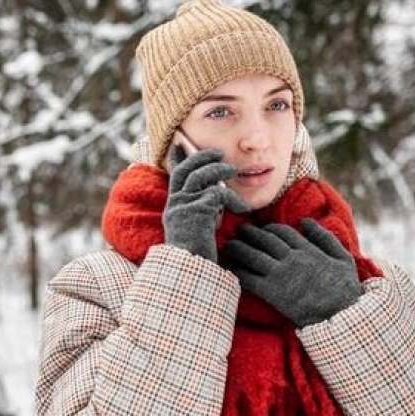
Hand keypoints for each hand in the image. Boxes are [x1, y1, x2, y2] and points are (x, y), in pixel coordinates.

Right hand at [163, 147, 249, 262]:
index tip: (179, 144)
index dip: (177, 158)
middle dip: (201, 156)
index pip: (173, 176)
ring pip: (200, 176)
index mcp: (174, 207)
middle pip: (185, 170)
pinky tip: (241, 208)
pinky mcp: (197, 212)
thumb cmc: (198, 255)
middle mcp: (175, 204)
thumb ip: (202, 210)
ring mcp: (183, 207)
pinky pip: (216, 194)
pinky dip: (231, 198)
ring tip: (233, 170)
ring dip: (219, 170)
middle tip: (218, 152)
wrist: (191, 272)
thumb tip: (215, 196)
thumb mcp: (198, 228)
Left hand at [223, 218, 361, 326]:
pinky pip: (249, 279)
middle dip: (250, 234)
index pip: (283, 232)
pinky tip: (229, 269)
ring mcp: (280, 275)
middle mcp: (291, 258)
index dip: (270, 229)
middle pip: (264, 240)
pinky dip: (237, 272)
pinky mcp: (272, 292)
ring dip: (238, 249)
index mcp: (307, 249)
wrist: (341, 316)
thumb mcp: (343, 259)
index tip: (263, 229)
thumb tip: (305, 221)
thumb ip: (324, 238)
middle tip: (239, 231)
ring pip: (253, 256)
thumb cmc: (345, 289)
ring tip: (229, 246)